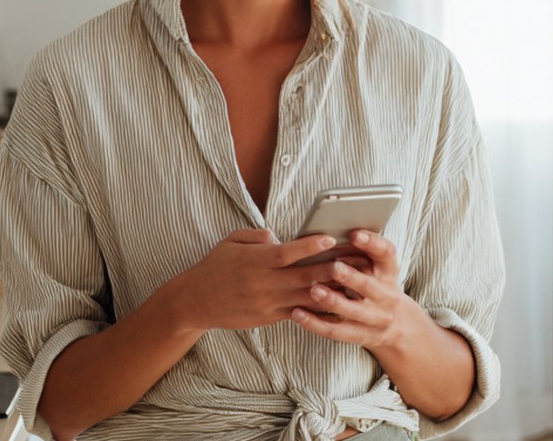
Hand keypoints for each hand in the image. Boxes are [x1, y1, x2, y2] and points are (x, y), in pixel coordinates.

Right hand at [165, 229, 346, 330]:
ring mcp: (269, 303)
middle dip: (333, 269)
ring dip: (333, 290)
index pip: (287, 253)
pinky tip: (341, 304)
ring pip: (307, 297)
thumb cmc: (215, 266)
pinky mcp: (271, 317)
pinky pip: (300, 313)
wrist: (195, 302)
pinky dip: (321, 309)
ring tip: (357, 282)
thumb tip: (280, 236)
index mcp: (256, 261)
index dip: (309, 246)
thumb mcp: (231, 241)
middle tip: (358, 261)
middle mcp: (264, 283)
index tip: (330, 238)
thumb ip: (258, 235)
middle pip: (304, 277)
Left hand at [290, 230, 414, 349]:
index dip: (372, 243)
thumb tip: (333, 229)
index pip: (386, 253)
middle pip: (370, 286)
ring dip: (332, 301)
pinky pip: (335, 331)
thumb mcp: (378, 267)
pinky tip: (296, 313)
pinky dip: (315, 323)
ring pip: (352, 311)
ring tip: (313, 290)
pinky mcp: (359, 335)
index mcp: (389, 272)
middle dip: (351, 277)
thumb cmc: (377, 285)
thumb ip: (360, 251)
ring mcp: (374, 318)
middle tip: (333, 267)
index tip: (355, 233)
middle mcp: (386, 296)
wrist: (397, 325)